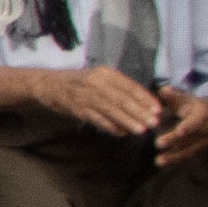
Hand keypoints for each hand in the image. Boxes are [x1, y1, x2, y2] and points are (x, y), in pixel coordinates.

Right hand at [35, 63, 165, 138]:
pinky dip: (109, 126)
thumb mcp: (101, 78)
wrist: (49, 84)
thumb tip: (145, 103)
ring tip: (141, 130)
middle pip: (121, 99)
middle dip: (139, 112)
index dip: (144, 98)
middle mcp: (95, 82)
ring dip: (127, 121)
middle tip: (153, 123)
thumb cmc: (81, 83)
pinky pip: (96, 118)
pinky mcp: (77, 108)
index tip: (158, 110)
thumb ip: (120, 88)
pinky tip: (120, 133)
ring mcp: (85, 95)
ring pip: (110, 109)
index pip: (129, 86)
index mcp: (105, 73)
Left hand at [157, 89, 207, 167]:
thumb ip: (174, 96)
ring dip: (174, 156)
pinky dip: (175, 160)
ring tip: (158, 161)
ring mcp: (206, 142)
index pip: (197, 122)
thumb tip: (163, 90)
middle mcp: (207, 130)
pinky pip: (188, 156)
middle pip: (191, 138)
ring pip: (190, 150)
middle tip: (158, 143)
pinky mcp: (201, 150)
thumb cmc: (196, 106)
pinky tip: (160, 163)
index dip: (189, 127)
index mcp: (204, 115)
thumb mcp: (188, 98)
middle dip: (175, 141)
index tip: (180, 131)